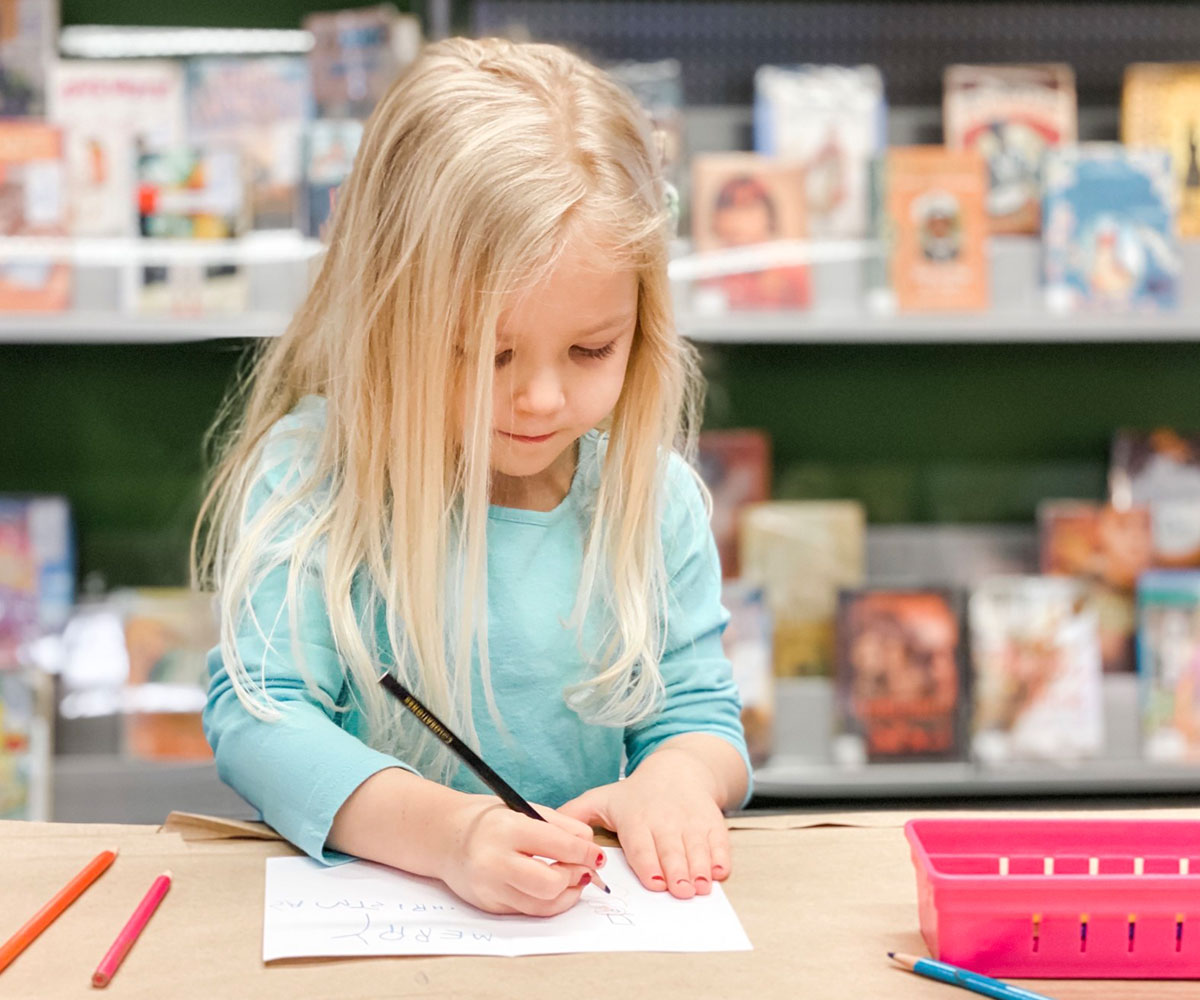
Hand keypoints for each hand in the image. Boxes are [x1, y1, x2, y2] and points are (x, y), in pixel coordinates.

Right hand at [434, 793, 604, 915]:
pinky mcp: (489, 906)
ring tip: (574, 879)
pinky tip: (555, 888)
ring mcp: (490, 888)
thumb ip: (560, 825)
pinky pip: (528, 911)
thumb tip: (590, 844)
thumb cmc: (488, 819)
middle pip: (551, 883)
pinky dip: (548, 901)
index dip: (585, 853)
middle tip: (586, 869)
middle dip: (576, 877)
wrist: (445, 837)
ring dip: (568, 894)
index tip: (597, 855)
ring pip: (542, 904)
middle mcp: (495, 861)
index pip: (558, 845)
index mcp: (506, 829)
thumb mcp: (523, 808)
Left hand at [557, 746, 730, 899]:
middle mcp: (664, 819)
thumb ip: (575, 814)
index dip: (649, 863)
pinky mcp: (711, 821)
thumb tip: (540, 826)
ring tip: (701, 886)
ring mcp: (690, 821)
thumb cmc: (635, 794)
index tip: (655, 883)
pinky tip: (719, 871)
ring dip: (700, 868)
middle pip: (671, 849)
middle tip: (682, 891)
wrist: (678, 770)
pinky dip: (720, 856)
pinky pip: (718, 840)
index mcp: (636, 817)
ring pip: (696, 847)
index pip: (642, 844)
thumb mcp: (602, 797)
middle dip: (678, 871)